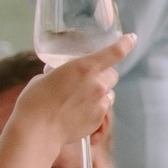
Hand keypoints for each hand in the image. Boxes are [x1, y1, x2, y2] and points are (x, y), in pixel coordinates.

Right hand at [5, 36, 130, 144]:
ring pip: (108, 93)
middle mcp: (97, 83)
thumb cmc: (35, 100)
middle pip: (112, 75)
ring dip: (99, 92)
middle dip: (103, 75)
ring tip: (78, 99)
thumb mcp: (46, 77)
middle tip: (87, 80)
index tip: (131, 38)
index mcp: (84, 67)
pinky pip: (102, 108)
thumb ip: (63, 74)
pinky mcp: (99, 118)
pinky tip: (76, 112)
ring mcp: (100, 102)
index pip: (114, 52)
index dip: (125, 43)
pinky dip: (94, 108)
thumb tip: (63, 75)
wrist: (36, 129)